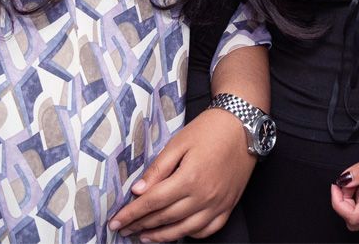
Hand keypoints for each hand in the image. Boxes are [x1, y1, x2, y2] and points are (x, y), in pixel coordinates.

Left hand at [108, 108, 255, 240]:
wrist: (243, 125)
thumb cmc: (210, 130)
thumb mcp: (178, 143)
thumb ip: (158, 169)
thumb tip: (138, 191)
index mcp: (189, 178)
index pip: (152, 202)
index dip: (131, 214)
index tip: (115, 222)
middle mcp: (204, 196)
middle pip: (165, 218)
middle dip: (141, 225)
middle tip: (124, 230)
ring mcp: (218, 203)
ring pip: (184, 229)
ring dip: (162, 236)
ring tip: (144, 236)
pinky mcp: (228, 205)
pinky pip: (208, 230)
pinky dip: (191, 234)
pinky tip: (178, 232)